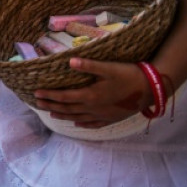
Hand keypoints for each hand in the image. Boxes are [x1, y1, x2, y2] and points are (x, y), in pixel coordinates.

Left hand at [33, 58, 150, 127]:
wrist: (151, 89)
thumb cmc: (128, 75)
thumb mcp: (108, 67)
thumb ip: (88, 65)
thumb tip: (70, 61)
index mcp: (91, 95)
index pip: (64, 97)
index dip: (49, 96)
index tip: (36, 94)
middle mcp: (94, 108)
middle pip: (68, 109)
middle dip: (51, 106)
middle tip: (37, 104)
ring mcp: (103, 115)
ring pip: (78, 118)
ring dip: (63, 116)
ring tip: (51, 114)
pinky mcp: (112, 118)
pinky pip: (94, 124)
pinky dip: (83, 124)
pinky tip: (77, 124)